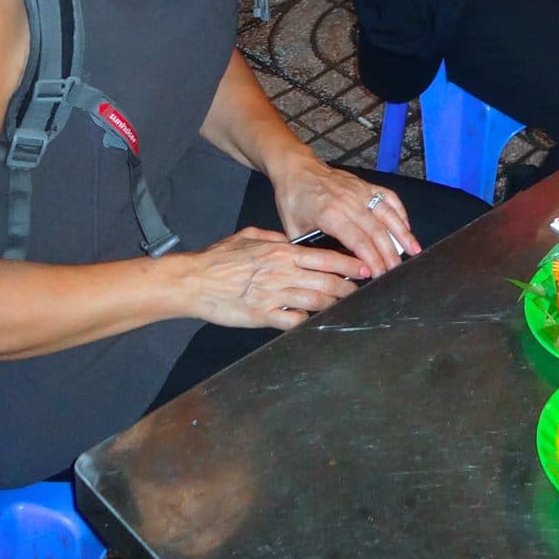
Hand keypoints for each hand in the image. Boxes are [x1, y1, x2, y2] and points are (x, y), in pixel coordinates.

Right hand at [181, 227, 363, 329]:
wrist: (194, 281)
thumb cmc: (219, 257)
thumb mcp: (250, 236)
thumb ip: (275, 239)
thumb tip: (293, 242)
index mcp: (281, 252)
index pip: (324, 257)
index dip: (348, 264)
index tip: (365, 268)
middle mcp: (282, 273)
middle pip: (326, 281)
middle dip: (348, 287)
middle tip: (363, 291)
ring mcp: (273, 295)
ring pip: (315, 301)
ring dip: (334, 304)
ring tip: (347, 306)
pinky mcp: (262, 315)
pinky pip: (293, 321)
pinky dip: (307, 321)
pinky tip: (316, 322)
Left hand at [272, 160, 419, 277]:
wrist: (297, 169)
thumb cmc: (293, 199)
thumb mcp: (294, 230)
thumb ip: (312, 250)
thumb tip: (330, 269)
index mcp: (330, 214)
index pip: (358, 241)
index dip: (371, 259)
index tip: (378, 274)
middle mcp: (349, 201)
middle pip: (377, 231)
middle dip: (389, 254)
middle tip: (396, 272)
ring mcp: (360, 191)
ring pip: (388, 214)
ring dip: (403, 234)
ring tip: (414, 251)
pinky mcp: (366, 185)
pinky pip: (389, 198)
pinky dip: (400, 212)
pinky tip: (406, 227)